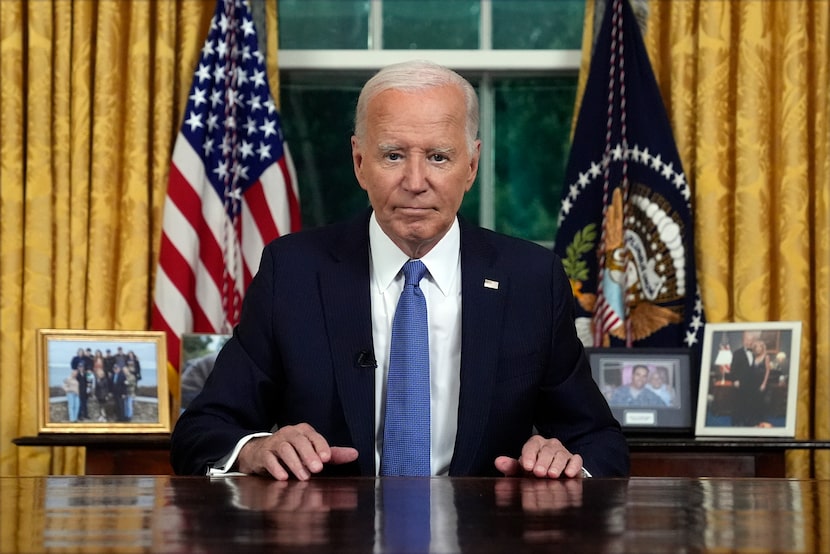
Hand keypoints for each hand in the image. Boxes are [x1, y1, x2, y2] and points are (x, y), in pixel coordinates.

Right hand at [238, 423, 358, 480]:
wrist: (262, 452)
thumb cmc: (293, 452)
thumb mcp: (313, 452)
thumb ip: (333, 454)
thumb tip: (354, 454)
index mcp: (304, 431)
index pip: (314, 436)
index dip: (320, 446)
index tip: (327, 458)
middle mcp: (289, 433)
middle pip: (299, 441)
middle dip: (309, 455)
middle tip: (317, 469)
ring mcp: (275, 442)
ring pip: (284, 449)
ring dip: (295, 463)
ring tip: (303, 476)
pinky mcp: (263, 453)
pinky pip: (269, 458)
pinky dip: (276, 468)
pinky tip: (283, 477)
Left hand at [494, 435, 583, 478]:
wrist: (550, 479)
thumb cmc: (532, 473)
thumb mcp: (520, 471)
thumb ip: (510, 467)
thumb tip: (498, 462)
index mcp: (535, 444)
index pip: (532, 445)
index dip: (529, 455)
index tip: (527, 467)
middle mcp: (550, 445)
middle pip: (547, 450)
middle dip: (543, 462)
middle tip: (539, 473)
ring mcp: (563, 452)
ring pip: (561, 455)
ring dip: (557, 465)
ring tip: (552, 475)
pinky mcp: (574, 461)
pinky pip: (576, 460)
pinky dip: (573, 466)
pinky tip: (569, 474)